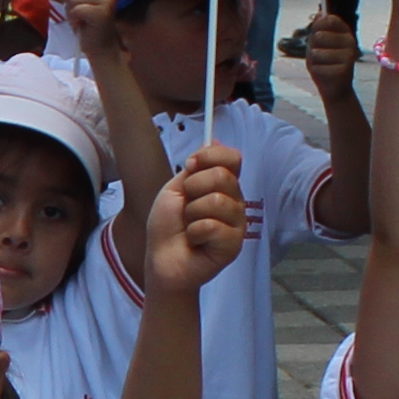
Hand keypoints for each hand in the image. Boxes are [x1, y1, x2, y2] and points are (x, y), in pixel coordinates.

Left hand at [145, 144, 252, 294]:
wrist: (162, 260)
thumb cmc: (167, 227)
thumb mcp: (176, 188)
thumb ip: (196, 167)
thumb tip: (213, 138)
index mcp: (222, 186)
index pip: (232, 157)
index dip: (211, 157)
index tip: (190, 166)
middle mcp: (234, 201)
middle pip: (224, 176)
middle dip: (194, 189)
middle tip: (185, 207)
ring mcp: (237, 223)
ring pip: (218, 201)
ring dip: (192, 214)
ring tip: (189, 227)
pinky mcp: (234, 244)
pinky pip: (213, 226)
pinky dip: (195, 233)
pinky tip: (195, 242)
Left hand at [299, 4, 358, 101]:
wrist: (335, 90)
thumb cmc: (324, 64)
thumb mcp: (318, 45)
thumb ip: (318, 30)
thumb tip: (319, 13)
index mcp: (345, 32)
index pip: (329, 19)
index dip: (317, 26)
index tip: (315, 34)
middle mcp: (350, 41)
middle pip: (318, 35)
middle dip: (312, 47)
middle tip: (320, 56)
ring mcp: (349, 55)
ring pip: (315, 52)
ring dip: (313, 61)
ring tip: (322, 66)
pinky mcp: (345, 70)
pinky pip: (317, 67)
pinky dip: (316, 72)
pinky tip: (325, 75)